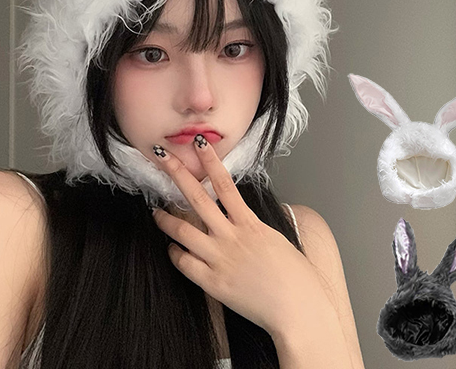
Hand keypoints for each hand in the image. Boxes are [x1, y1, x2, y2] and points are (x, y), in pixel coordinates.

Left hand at [150, 135, 326, 336]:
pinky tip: (172, 249)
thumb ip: (255, 226)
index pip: (225, 184)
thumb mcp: (277, 240)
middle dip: (177, 174)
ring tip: (155, 212)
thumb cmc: (296, 278)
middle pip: (197, 199)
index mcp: (250, 224)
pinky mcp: (213, 283)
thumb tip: (243, 218)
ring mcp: (220, 260)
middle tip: (162, 158)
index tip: (198, 143)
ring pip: (183, 231)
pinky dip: (175, 253)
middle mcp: (231, 237)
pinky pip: (185, 263)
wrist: (299, 311)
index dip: (210, 161)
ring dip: (165, 219)